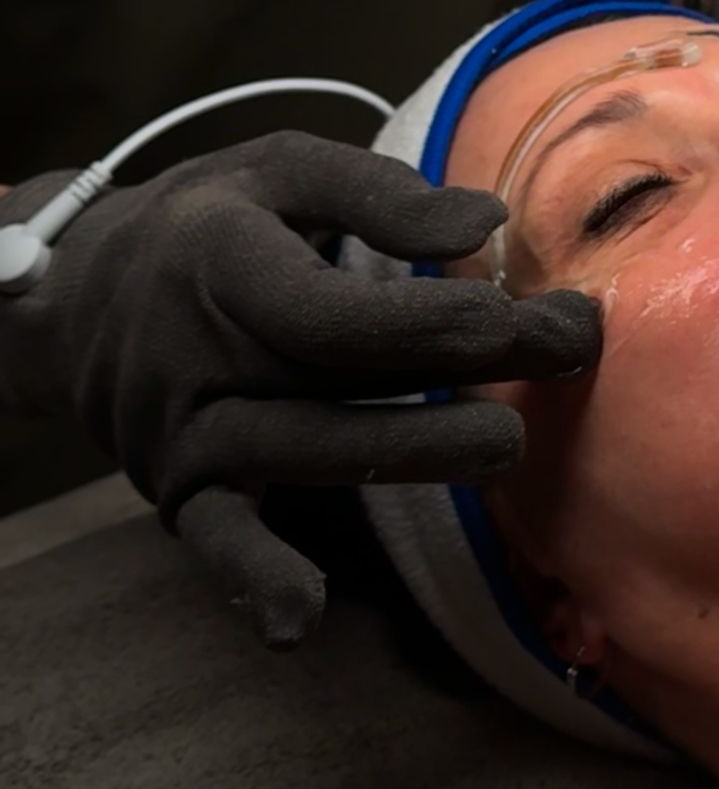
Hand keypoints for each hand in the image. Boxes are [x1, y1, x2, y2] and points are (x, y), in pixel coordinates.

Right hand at [0, 133, 599, 646]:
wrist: (79, 294)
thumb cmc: (215, 222)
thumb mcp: (283, 170)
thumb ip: (380, 193)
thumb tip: (485, 222)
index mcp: (224, 263)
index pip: (341, 310)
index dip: (446, 319)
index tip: (539, 311)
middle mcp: (202, 353)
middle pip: (343, 378)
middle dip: (467, 373)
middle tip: (569, 354)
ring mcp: (188, 431)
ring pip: (309, 453)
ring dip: (416, 454)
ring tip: (508, 439)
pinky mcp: (183, 491)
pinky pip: (218, 540)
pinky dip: (253, 580)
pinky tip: (301, 618)